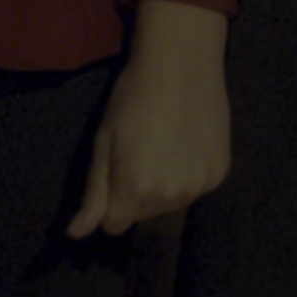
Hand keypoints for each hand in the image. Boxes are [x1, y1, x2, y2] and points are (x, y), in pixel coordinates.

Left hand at [68, 0, 230, 237]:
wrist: (181, 62)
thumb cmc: (133, 97)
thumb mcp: (104, 142)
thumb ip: (93, 194)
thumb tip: (76, 234)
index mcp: (134, 189)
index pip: (115, 225)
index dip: (110, 202)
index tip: (116, 171)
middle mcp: (169, 195)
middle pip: (143, 215)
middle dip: (136, 193)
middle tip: (141, 151)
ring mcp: (198, 185)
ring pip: (170, 204)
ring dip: (163, 186)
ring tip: (164, 145)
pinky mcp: (220, 173)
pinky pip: (195, 189)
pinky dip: (188, 174)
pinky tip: (186, 144)